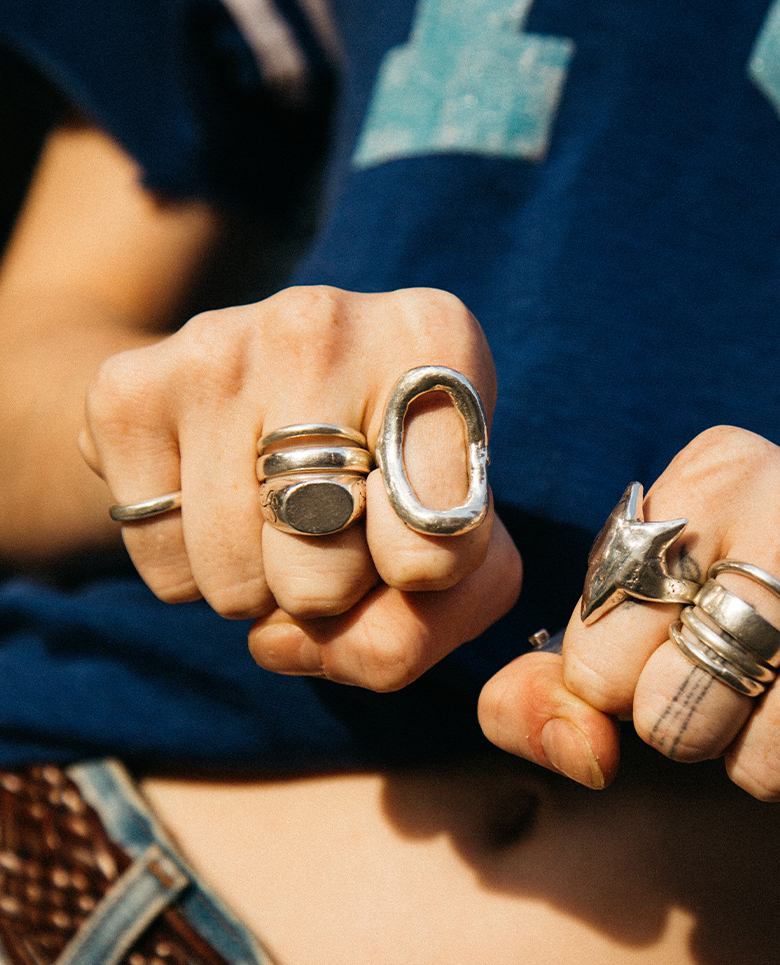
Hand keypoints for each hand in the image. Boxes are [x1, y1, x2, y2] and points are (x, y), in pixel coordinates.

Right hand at [80, 285, 521, 688]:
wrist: (276, 390)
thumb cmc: (400, 481)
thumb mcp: (467, 549)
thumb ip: (426, 625)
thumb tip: (286, 641)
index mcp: (435, 338)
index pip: (438, 541)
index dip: (427, 576)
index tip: (421, 536)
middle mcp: (323, 324)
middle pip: (326, 578)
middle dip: (335, 591)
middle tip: (341, 529)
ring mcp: (215, 349)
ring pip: (236, 583)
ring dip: (262, 591)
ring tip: (284, 522)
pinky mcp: (126, 391)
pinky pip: (165, 569)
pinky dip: (195, 576)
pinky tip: (222, 505)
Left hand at [479, 426, 779, 810]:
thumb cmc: (773, 627)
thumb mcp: (647, 629)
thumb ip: (553, 688)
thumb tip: (571, 745)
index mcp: (712, 473)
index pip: (596, 651)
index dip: (624, 689)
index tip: (678, 651)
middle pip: (673, 714)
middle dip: (698, 732)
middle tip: (754, 679)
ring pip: (762, 766)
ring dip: (776, 762)